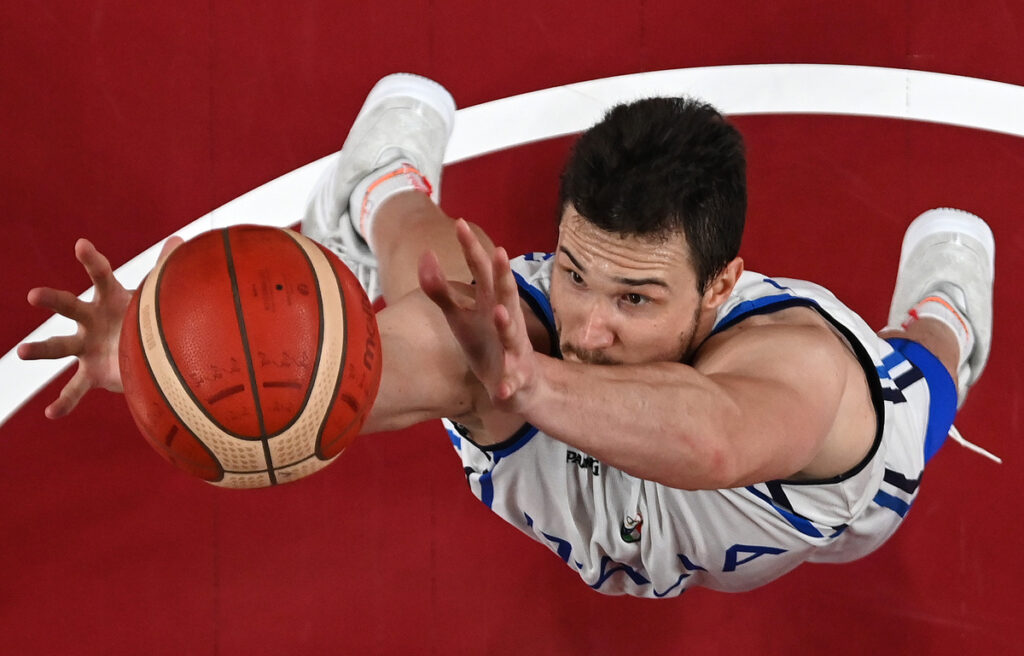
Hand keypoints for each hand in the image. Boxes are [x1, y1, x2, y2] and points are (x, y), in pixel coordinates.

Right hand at [17, 237, 181, 417]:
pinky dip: (65, 401)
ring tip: (21, 352)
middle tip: (33, 295)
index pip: (100, 276)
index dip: (92, 261)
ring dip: (41, 349)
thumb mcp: (154, 296)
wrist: (143, 353)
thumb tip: (180, 241)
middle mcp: (91, 321)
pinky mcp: (92, 373)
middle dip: (53, 300)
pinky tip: (51, 413)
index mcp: (109, 299)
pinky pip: (75, 388)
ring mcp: (87, 348)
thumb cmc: (144, 318)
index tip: (81, 244)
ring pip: (60, 346)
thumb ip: (165, 269)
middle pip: (70, 307)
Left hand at [418, 219, 538, 412]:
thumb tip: (425, 255)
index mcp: (491, 304)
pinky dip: (507, 385)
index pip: (481, 272)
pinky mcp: (514, 379)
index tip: (460, 223)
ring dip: (506, 324)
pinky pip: (511, 383)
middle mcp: (506, 322)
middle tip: (500, 254)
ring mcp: (513, 351)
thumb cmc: (485, 343)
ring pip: (512, 336)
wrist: (519, 386)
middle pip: (505, 295)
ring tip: (498, 312)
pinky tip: (502, 389)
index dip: (472, 250)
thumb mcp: (460, 317)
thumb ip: (441, 290)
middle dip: (503, 276)